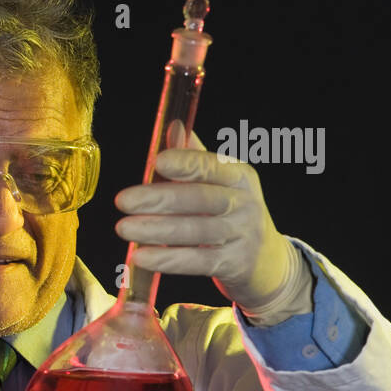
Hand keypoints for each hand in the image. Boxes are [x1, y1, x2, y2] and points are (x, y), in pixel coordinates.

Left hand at [112, 120, 311, 322]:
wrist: (268, 261)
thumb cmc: (232, 214)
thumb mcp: (221, 183)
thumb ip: (194, 158)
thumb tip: (173, 126)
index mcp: (240, 176)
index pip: (213, 166)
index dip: (186, 163)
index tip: (158, 161)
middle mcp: (245, 203)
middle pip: (201, 198)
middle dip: (159, 198)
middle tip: (122, 200)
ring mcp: (242, 235)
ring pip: (197, 231)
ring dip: (157, 229)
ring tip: (124, 228)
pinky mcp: (234, 264)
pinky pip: (198, 261)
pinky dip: (168, 259)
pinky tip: (141, 256)